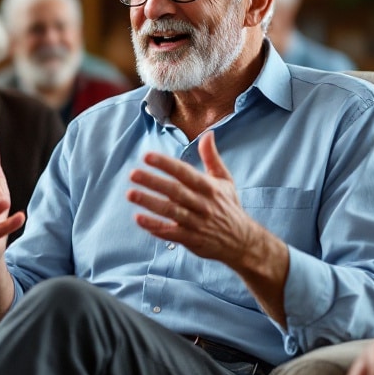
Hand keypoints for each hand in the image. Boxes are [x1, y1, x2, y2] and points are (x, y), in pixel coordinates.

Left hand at [126, 132, 270, 267]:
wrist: (242, 242)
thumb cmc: (229, 207)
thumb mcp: (225, 180)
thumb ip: (212, 157)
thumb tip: (208, 133)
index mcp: (209, 187)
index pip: (185, 172)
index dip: (166, 164)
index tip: (147, 157)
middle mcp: (202, 204)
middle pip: (175, 191)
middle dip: (153, 182)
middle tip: (133, 174)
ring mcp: (196, 223)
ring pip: (171, 211)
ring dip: (150, 203)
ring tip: (131, 194)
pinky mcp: (191, 239)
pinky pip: (171, 232)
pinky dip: (155, 226)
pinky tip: (139, 219)